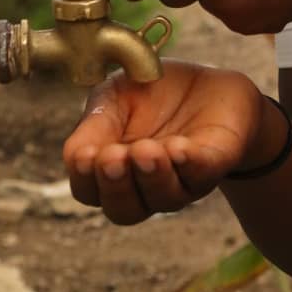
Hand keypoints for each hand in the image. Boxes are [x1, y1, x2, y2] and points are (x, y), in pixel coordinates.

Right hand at [63, 59, 262, 223]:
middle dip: (117, 186)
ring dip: (153, 176)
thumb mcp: (114, 96)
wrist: (206, 81)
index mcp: (112, 170)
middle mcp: (144, 185)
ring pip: (164, 198)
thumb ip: (95, 121)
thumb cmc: (151, 92)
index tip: (84, 156)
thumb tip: (77, 154)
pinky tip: (179, 148)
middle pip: (123, 209)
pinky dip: (189, 164)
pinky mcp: (214, 164)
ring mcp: (181, 180)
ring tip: (147, 150)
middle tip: (113, 158)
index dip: (85, 178)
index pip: (89, 190)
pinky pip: (201, 174)